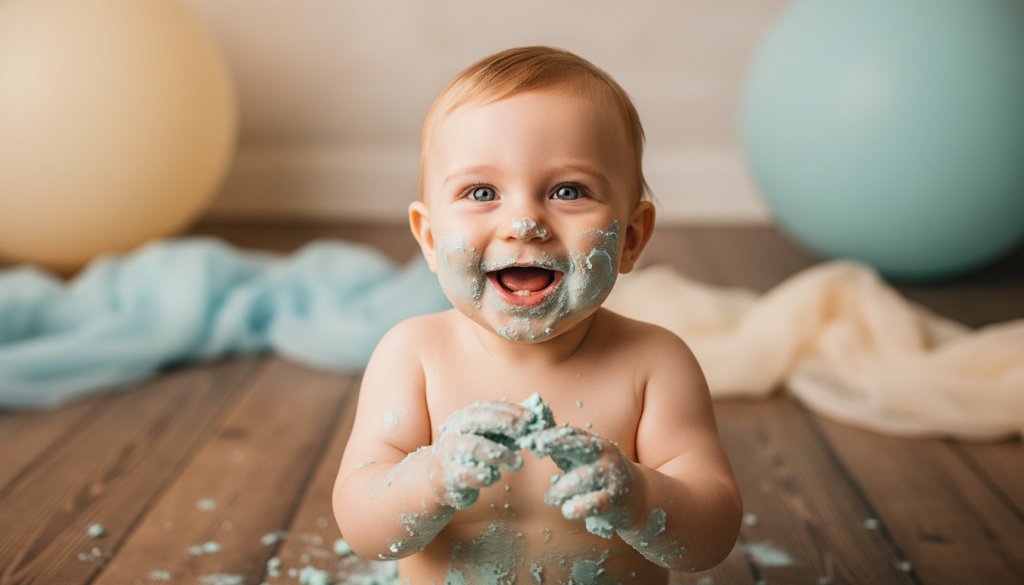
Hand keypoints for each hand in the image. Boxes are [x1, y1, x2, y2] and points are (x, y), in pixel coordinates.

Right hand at [427, 401, 533, 509]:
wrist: (438, 478)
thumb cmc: (469, 454)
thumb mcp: (484, 438)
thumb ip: (505, 431)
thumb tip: (535, 424)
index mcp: (464, 417)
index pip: (488, 407)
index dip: (510, 410)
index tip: (531, 418)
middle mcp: (453, 430)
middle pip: (476, 420)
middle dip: (502, 422)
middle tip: (523, 432)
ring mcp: (447, 452)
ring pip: (473, 447)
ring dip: (500, 453)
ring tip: (518, 463)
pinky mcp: (447, 475)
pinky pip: (467, 474)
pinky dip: (484, 475)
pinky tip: (494, 476)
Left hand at [520, 426, 641, 537]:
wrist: (638, 498)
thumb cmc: (602, 476)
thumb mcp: (587, 458)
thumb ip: (565, 450)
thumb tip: (534, 439)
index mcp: (596, 444)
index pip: (570, 434)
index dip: (550, 434)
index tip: (529, 436)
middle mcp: (604, 457)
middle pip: (579, 446)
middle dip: (558, 443)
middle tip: (539, 444)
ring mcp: (610, 478)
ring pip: (580, 479)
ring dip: (560, 489)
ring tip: (551, 497)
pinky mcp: (613, 500)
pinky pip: (592, 503)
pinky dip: (577, 507)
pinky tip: (567, 509)